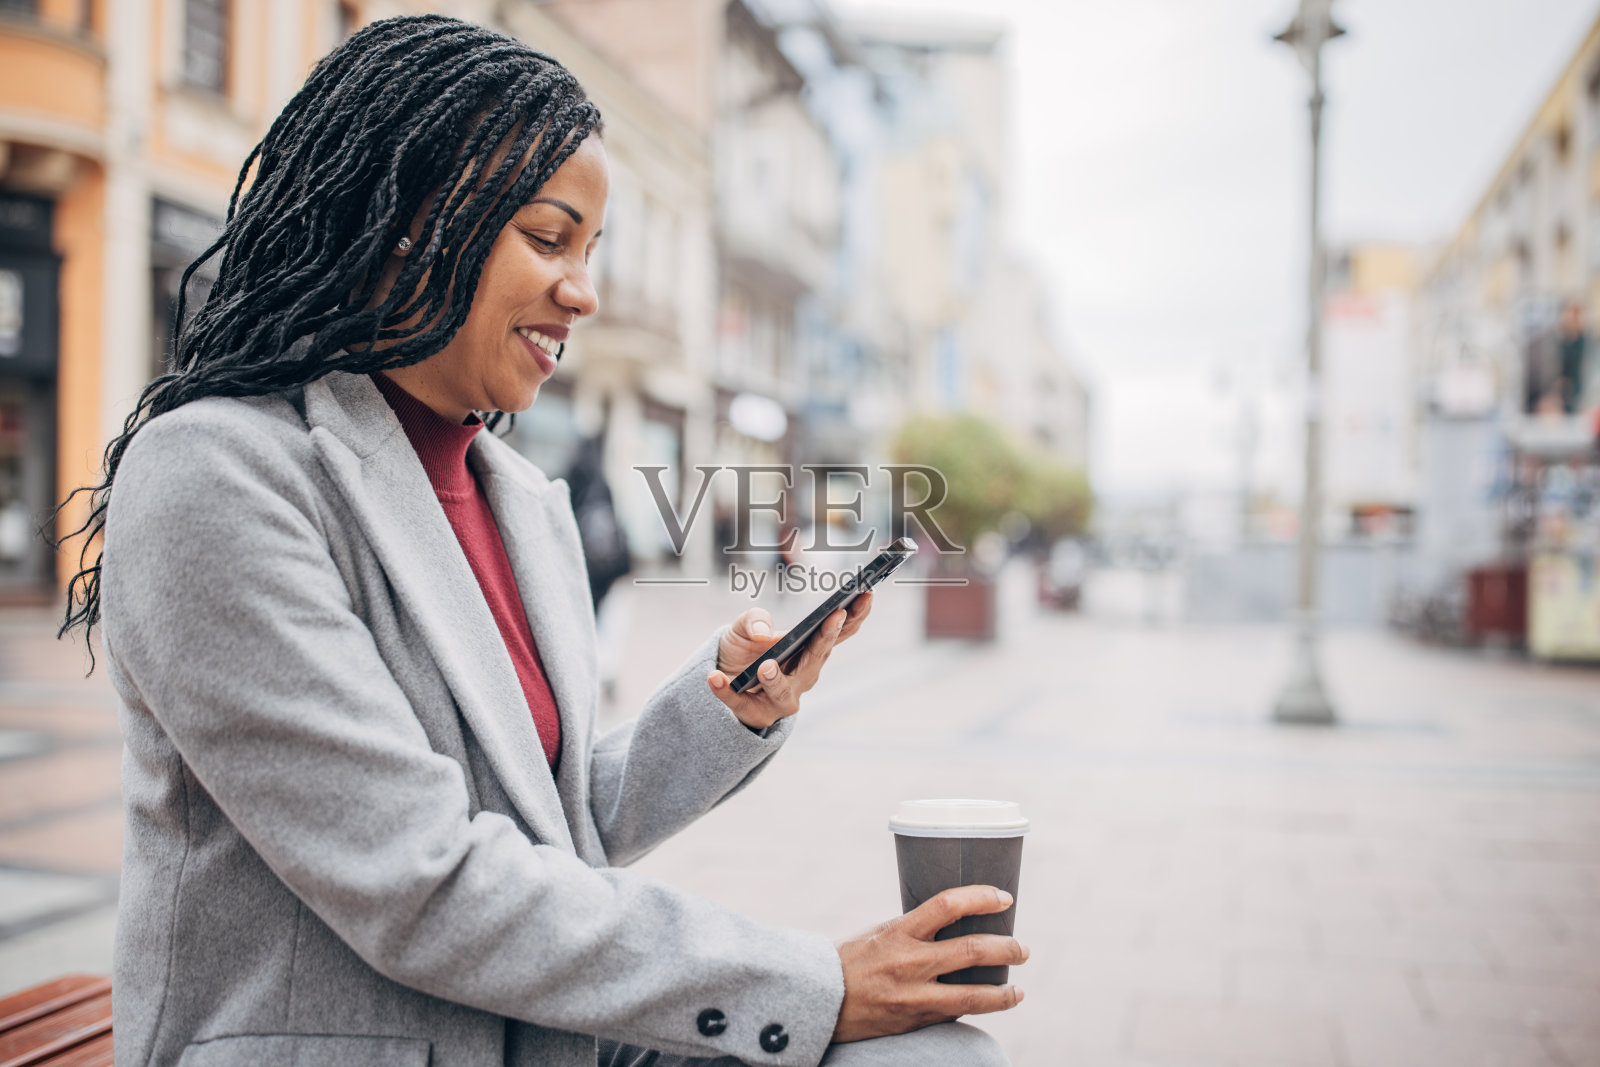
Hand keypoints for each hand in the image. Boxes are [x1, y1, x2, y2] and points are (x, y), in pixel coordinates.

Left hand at [705, 592, 872, 730]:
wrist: (719, 674)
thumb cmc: (743, 648)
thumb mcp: (745, 625)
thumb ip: (754, 619)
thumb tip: (764, 633)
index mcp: (810, 651)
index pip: (840, 633)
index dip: (856, 615)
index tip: (865, 594)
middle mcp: (803, 676)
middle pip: (817, 660)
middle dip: (826, 638)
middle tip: (835, 616)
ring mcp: (780, 699)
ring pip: (784, 692)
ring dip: (776, 680)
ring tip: (766, 666)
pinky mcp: (752, 712)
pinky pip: (739, 703)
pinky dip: (726, 691)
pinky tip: (713, 678)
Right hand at [831, 885, 1027, 1043]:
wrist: (823, 1001)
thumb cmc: (852, 960)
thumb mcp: (880, 932)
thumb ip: (916, 928)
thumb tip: (956, 922)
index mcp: (899, 931)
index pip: (948, 905)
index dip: (981, 898)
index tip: (1004, 898)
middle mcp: (909, 962)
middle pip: (972, 950)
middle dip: (1006, 948)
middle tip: (1022, 949)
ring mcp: (914, 996)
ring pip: (973, 995)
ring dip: (1004, 992)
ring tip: (1018, 990)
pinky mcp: (916, 1020)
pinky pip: (956, 1014)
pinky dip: (977, 1009)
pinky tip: (990, 1005)